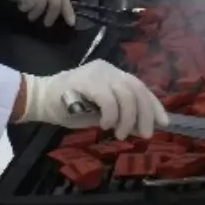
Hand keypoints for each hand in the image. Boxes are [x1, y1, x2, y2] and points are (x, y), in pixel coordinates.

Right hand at [0, 0, 74, 26]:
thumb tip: (50, 5)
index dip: (68, 10)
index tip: (71, 22)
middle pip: (55, 5)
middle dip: (51, 16)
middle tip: (46, 24)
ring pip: (40, 8)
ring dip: (33, 12)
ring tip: (25, 10)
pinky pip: (28, 7)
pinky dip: (23, 7)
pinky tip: (16, 0)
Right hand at [18, 60, 168, 138]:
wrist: (40, 99)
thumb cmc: (69, 107)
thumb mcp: (101, 113)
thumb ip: (119, 114)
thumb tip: (140, 126)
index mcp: (114, 74)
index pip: (141, 87)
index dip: (154, 105)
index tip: (164, 122)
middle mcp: (109, 69)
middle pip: (137, 89)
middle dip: (145, 114)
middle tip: (144, 134)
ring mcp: (98, 72)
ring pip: (126, 94)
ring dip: (128, 118)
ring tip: (120, 134)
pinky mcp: (87, 79)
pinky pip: (108, 98)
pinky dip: (111, 114)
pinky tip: (106, 125)